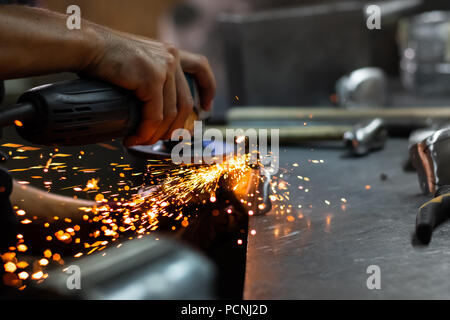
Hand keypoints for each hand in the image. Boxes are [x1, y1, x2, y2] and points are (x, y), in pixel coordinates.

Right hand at [82, 30, 215, 146]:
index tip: (206, 107)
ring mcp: (163, 68)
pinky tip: (135, 138)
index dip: (208, 88)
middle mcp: (171, 58)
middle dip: (175, 128)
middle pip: (186, 104)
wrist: (85, 46)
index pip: (200, 67)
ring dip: (157, 134)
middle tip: (160, 139)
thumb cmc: (104, 58)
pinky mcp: (151, 79)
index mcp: (170, 53)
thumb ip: (151, 80)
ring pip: (171, 114)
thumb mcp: (137, 65)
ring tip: (141, 141)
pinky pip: (155, 116)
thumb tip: (153, 110)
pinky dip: (146, 132)